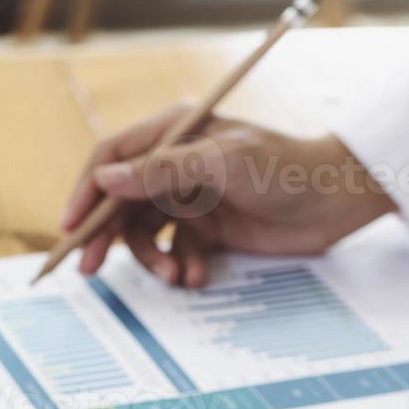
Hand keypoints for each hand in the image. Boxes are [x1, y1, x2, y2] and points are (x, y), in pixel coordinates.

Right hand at [60, 105, 394, 286]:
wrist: (337, 199)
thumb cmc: (285, 168)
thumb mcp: (222, 164)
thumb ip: (162, 171)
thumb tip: (106, 180)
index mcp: (174, 132)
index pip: (112, 160)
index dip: (86, 192)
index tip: (71, 227)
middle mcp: (176, 163)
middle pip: (121, 201)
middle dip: (107, 236)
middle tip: (89, 269)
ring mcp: (192, 197)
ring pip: (147, 232)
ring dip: (152, 258)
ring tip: (174, 275)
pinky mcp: (209, 228)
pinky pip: (176, 251)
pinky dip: (181, 266)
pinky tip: (197, 275)